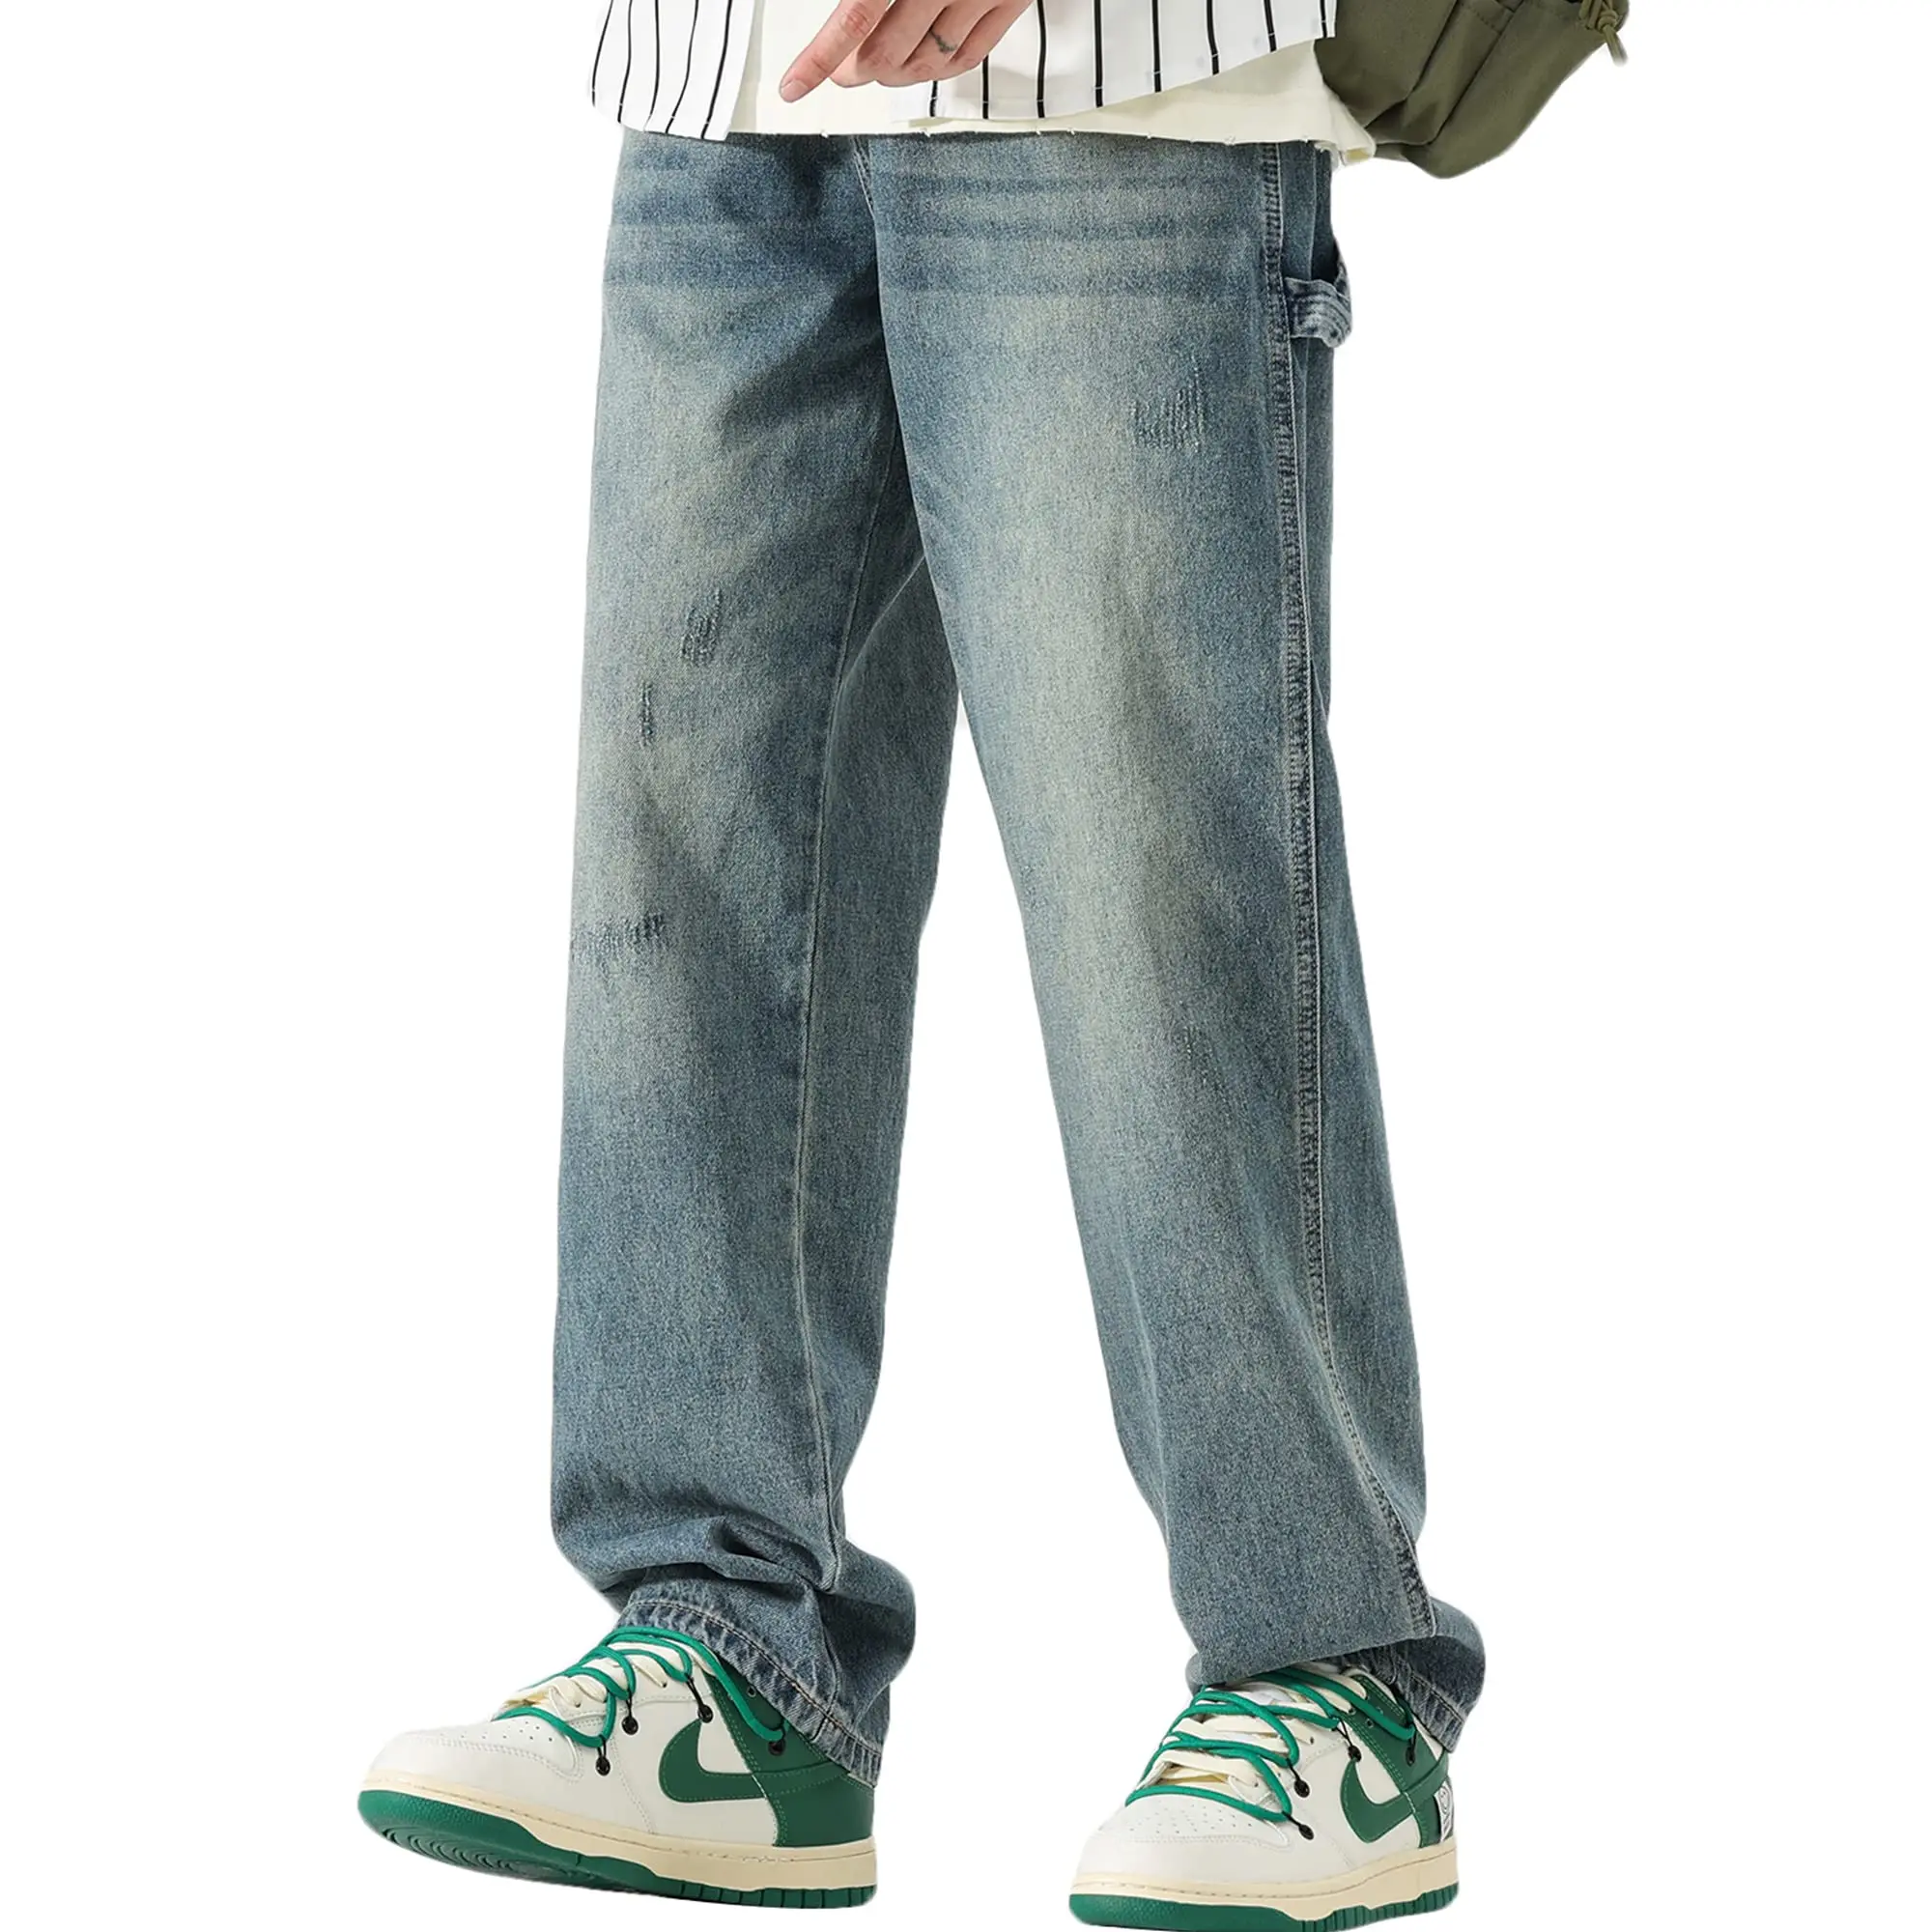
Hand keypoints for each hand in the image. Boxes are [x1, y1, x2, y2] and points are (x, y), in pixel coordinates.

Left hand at [778, 0, 1035, 101]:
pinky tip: (918, 67)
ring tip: (875, 69)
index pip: (855, 17)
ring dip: (891, 76)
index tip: (795, 86)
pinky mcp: (1011, 0)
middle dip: (853, 69)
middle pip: (886, 53)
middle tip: (838, 71)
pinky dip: (936, 72)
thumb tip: (837, 7)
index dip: (820, 58)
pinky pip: (967, 59)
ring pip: (925, 65)